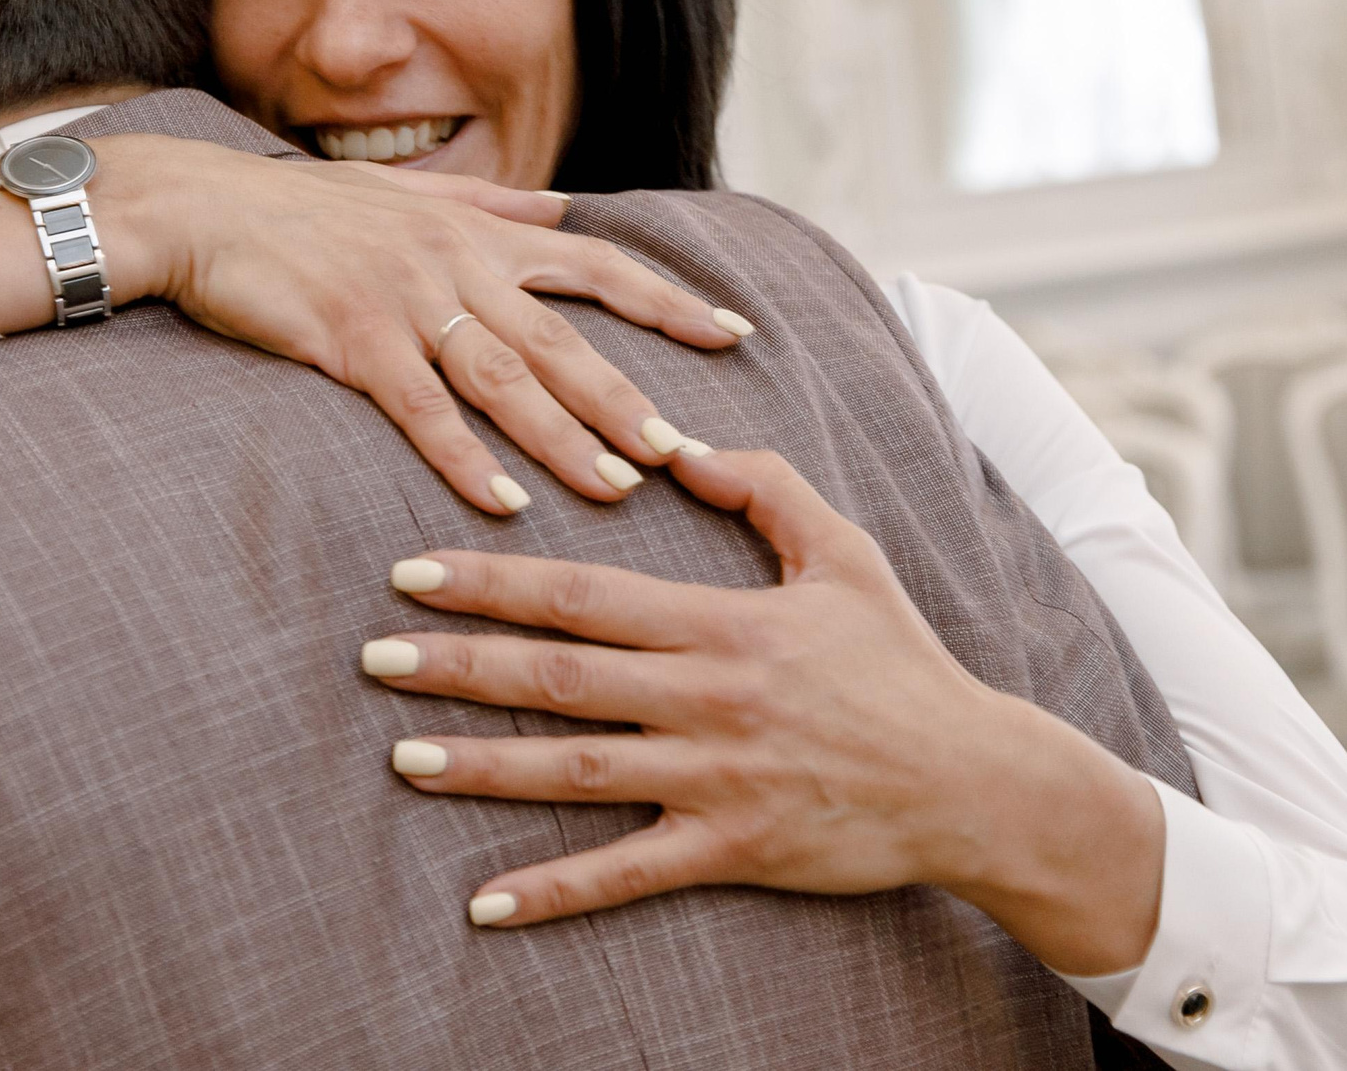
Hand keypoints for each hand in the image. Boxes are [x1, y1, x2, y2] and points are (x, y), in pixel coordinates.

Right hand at [84, 135, 751, 513]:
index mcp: (477, 228)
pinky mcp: (351, 340)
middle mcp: (455, 260)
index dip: (667, 301)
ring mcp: (405, 300)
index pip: (595, 263)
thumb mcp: (407, 190)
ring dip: (564, 437)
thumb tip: (565, 208)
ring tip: (619, 489)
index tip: (732, 334)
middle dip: (629, 397)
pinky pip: (420, 407)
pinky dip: (462, 456)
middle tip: (688, 450)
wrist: (201, 208)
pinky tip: (500, 501)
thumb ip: (493, 204)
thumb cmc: (300, 209)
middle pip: (563, 337)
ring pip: (504, 377)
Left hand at [364, 447, 1165, 974]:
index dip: (491, 580)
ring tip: (400, 756)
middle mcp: (706, 697)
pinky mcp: (730, 848)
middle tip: (370, 656)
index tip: (411, 572)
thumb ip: (765, 486)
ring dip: (481, 765)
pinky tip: (484, 904)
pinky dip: (554, 892)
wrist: (975, 781)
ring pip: (575, 771)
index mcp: (721, 621)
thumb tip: (682, 442)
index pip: (581, 595)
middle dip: (458, 663)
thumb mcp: (844, 553)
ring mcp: (714, 778)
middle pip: (559, 675)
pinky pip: (626, 874)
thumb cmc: (901, 661)